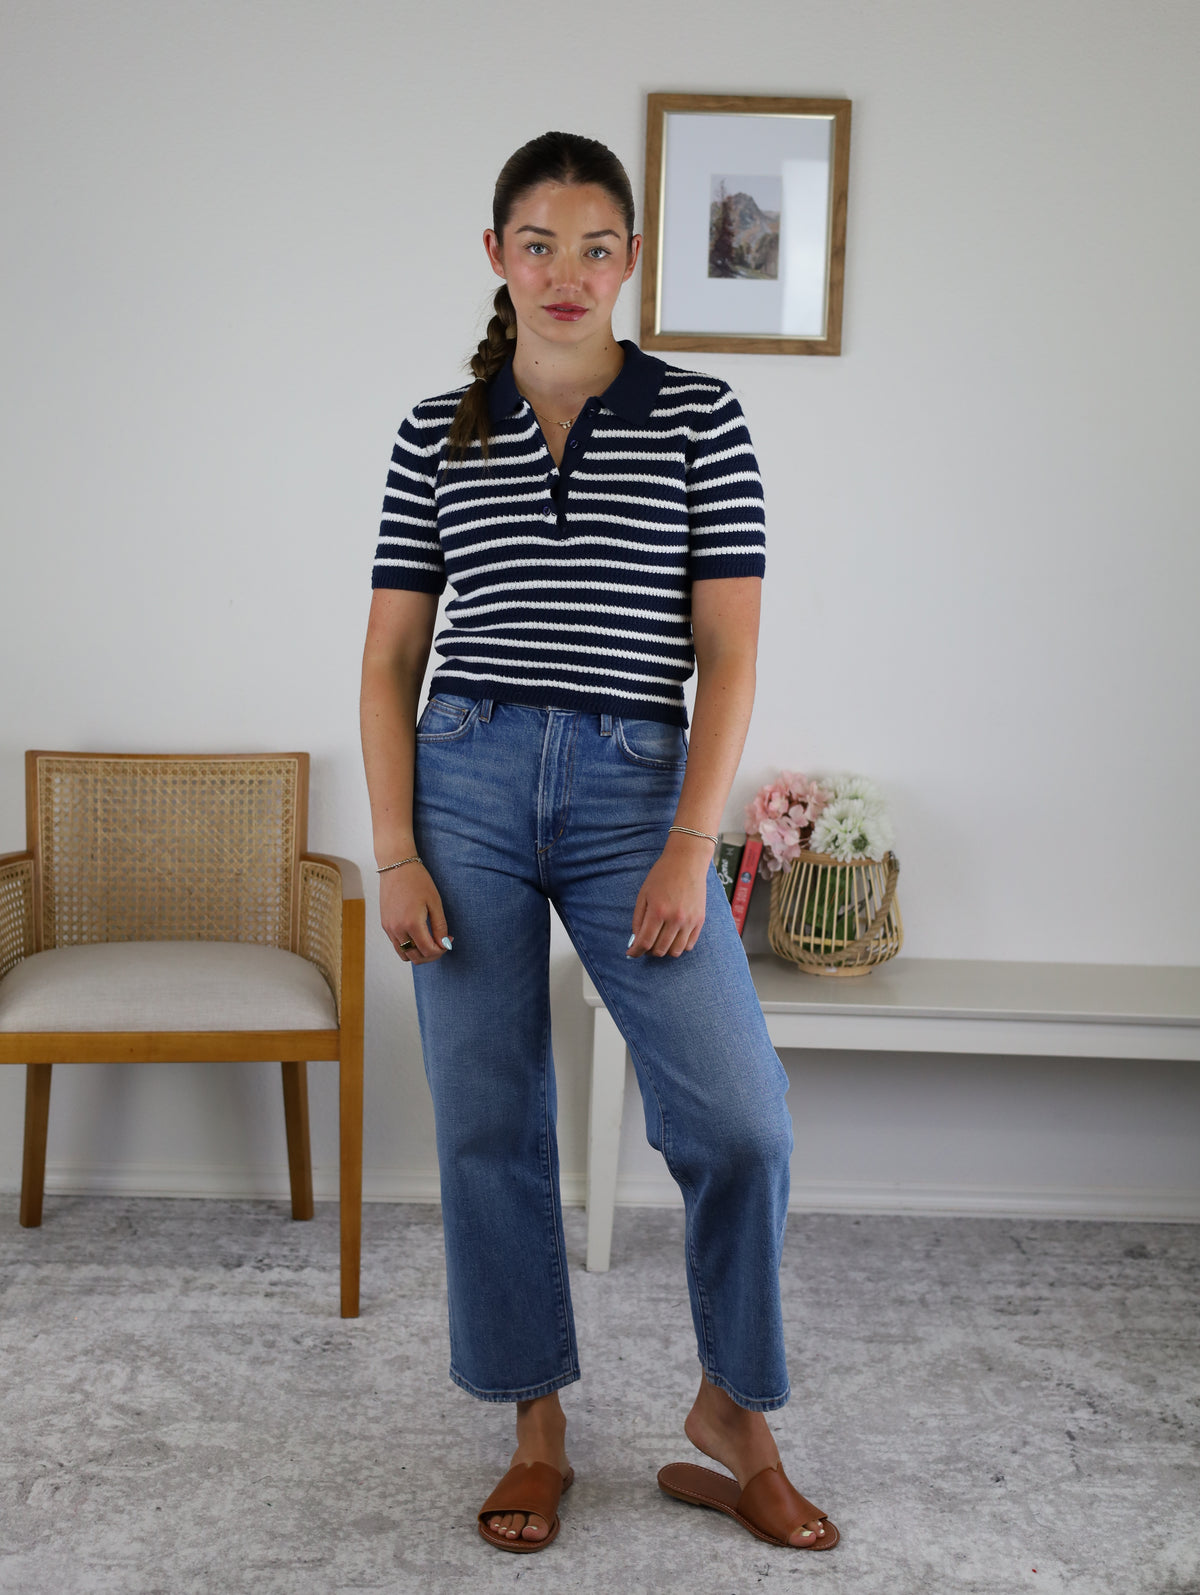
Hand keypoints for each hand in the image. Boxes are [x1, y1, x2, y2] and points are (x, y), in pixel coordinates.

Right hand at [379, 863, 451, 963]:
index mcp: (412, 923)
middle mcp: (397, 929)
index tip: (448, 941)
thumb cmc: (418, 881)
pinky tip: (418, 935)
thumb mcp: (435, 902)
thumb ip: (440, 926)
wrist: (396, 866)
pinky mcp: (385, 925)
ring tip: (430, 941)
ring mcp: (389, 928)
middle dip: (431, 955)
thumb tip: (445, 944)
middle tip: (441, 944)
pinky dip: (408, 946)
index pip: (428, 951)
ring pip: (404, 955)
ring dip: (418, 953)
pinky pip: (397, 945)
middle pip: (415, 957)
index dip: (441, 950)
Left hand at [626, 836, 710, 957]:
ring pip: (675, 951)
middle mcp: (675, 918)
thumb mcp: (643, 894)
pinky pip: (689, 945)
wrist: (687, 861)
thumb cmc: (662, 875)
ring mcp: (689, 920)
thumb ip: (638, 919)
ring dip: (664, 951)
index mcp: (658, 911)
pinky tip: (672, 938)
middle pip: (660, 950)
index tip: (631, 953)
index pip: (645, 942)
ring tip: (658, 942)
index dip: (635, 952)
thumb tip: (636, 940)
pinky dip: (679, 947)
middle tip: (644, 945)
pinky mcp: (700, 920)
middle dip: (648, 952)